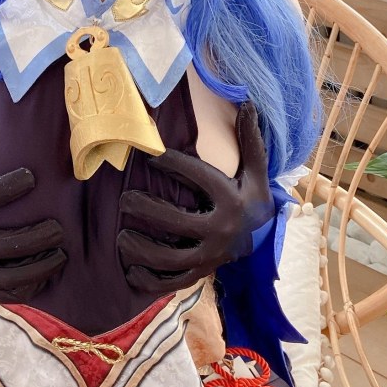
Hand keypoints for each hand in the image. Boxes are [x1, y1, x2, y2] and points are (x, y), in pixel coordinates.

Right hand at [0, 102, 65, 296]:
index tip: (32, 176)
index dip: (8, 187)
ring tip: (61, 255)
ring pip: (4, 276)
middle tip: (60, 227)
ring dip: (36, 269)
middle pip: (0, 246)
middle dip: (35, 238)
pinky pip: (0, 292)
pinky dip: (25, 289)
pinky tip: (47, 277)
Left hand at [117, 102, 272, 291]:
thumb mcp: (256, 170)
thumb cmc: (250, 197)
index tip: (151, 156)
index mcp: (233, 201)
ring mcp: (210, 256)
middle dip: (146, 209)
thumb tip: (246, 103)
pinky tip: (130, 270)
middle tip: (124, 198)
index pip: (199, 178)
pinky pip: (171, 283)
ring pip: (169, 258)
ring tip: (122, 235)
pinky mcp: (201, 273)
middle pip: (176, 223)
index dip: (173, 164)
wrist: (264, 239)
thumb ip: (250, 139)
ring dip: (141, 248)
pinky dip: (149, 281)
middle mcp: (221, 231)